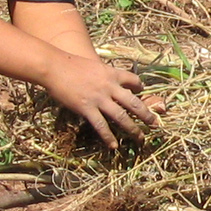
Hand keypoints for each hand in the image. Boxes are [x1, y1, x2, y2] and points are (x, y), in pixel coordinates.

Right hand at [42, 55, 158, 148]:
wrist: (55, 67)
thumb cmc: (71, 64)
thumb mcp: (94, 65)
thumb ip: (104, 74)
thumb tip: (108, 80)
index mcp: (112, 73)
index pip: (134, 80)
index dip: (140, 87)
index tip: (142, 93)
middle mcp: (109, 87)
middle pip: (133, 102)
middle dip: (146, 114)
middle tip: (156, 124)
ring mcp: (99, 99)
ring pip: (121, 116)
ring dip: (133, 129)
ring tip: (140, 138)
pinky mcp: (87, 108)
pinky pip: (101, 126)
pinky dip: (109, 137)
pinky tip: (114, 146)